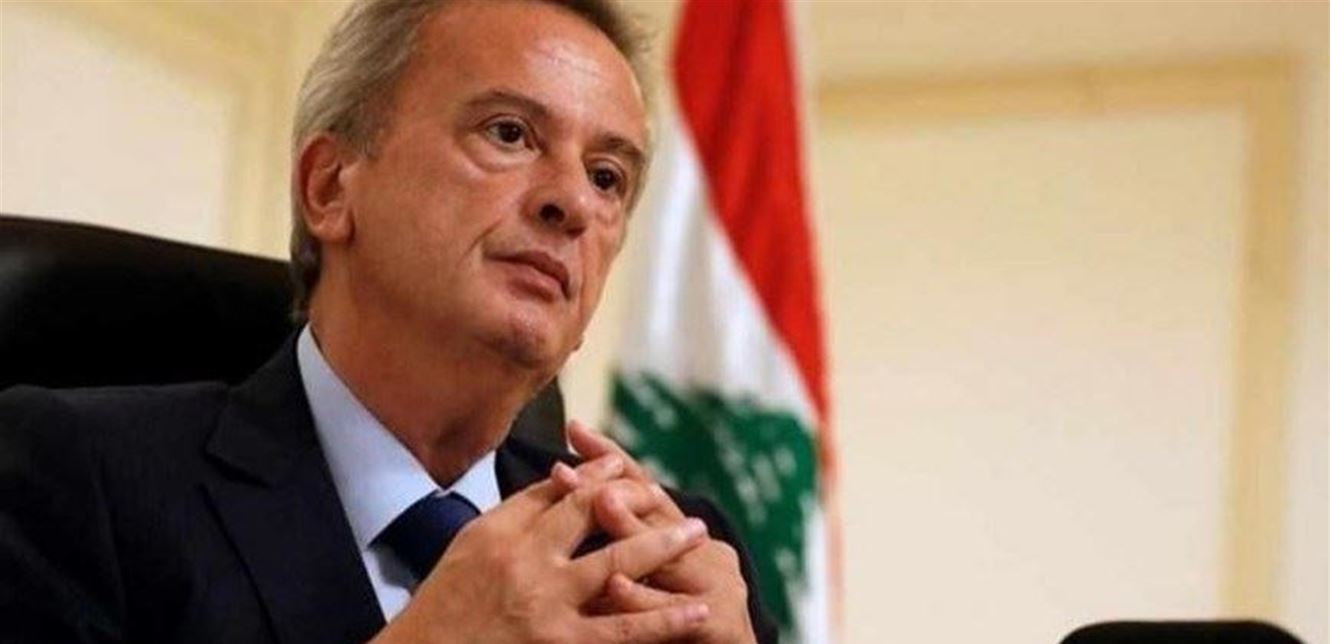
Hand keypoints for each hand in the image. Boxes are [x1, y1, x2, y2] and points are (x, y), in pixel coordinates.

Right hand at [372, 454, 710, 643]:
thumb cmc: (442, 608)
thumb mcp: (468, 549)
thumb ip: (514, 516)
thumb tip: (559, 482)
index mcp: (500, 531)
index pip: (558, 491)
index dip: (597, 476)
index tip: (624, 468)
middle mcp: (525, 559)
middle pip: (591, 512)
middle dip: (636, 497)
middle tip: (667, 492)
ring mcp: (545, 602)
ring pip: (618, 561)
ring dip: (665, 544)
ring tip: (699, 534)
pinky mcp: (559, 642)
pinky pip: (621, 628)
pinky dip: (662, 619)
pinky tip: (694, 612)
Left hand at [566, 423, 757, 643]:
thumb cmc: (687, 624)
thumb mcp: (659, 579)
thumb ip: (632, 545)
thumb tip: (579, 499)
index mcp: (692, 541)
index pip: (646, 490)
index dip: (611, 458)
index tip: (573, 429)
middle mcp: (708, 554)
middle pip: (652, 514)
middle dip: (606, 489)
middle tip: (565, 467)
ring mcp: (717, 588)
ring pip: (664, 557)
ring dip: (631, 529)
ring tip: (600, 503)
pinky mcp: (721, 626)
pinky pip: (673, 610)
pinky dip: (642, 598)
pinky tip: (616, 585)